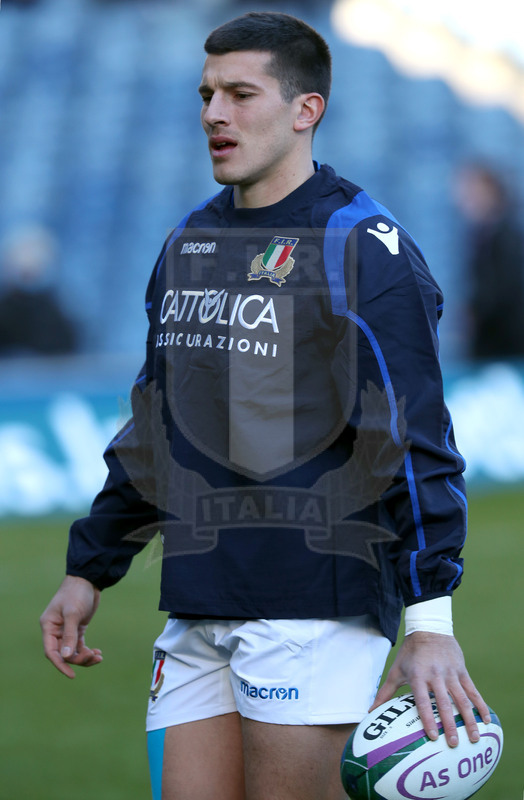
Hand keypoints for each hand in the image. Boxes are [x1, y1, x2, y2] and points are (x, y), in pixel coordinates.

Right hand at [40, 575, 102, 678]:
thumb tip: (66, 656)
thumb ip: (70, 635)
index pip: (51, 651)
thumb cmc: (77, 593)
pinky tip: (98, 653)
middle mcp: (56, 630)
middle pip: (64, 653)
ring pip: (73, 651)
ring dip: (84, 656)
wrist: (88, 580)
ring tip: (98, 657)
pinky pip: (80, 645)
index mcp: (49, 626)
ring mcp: (67, 630)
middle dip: (78, 658)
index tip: (71, 674)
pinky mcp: (77, 628)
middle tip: (93, 657)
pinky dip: (88, 651)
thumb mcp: (73, 614)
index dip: (60, 664)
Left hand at [370, 632, 490, 746]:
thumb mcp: (396, 670)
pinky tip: (485, 719)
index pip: (423, 701)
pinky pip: (473, 690)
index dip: (428, 719)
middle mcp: (435, 675)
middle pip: (444, 703)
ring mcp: (451, 673)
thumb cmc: (410, 653)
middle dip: (450, 725)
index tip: (433, 737)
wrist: (429, 628)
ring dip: (468, 719)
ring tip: (474, 737)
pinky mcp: (462, 670)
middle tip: (454, 743)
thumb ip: (385, 693)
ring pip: (462, 699)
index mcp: (418, 676)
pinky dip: (480, 705)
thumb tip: (370, 711)